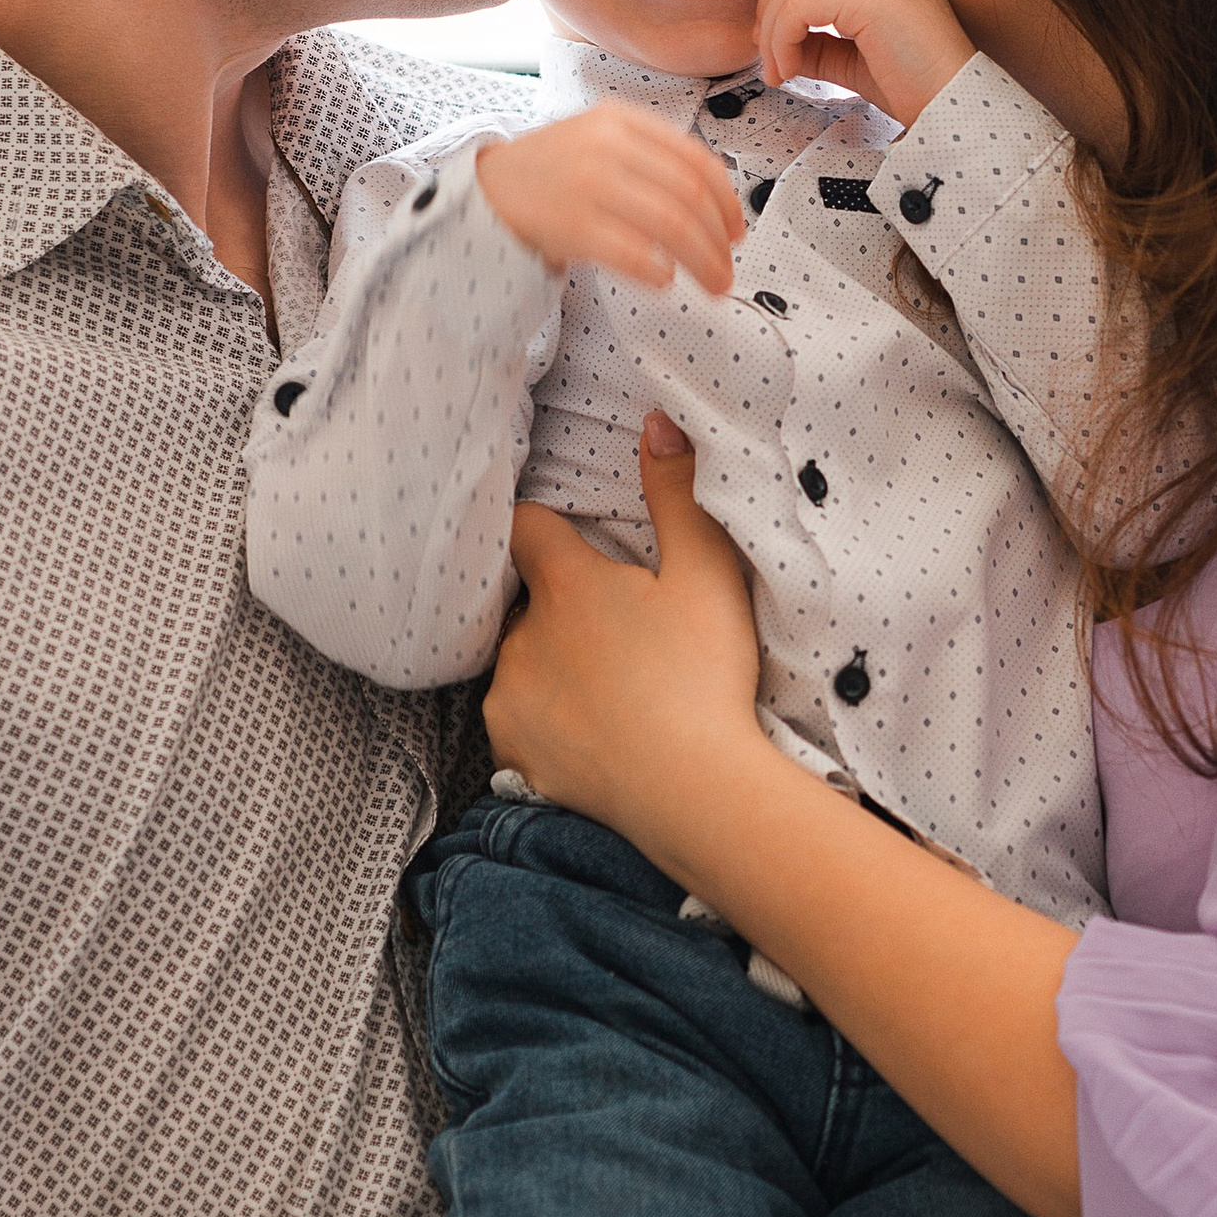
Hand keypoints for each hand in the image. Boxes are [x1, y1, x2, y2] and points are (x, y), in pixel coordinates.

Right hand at [477, 107, 743, 297]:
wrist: (489, 189)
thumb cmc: (554, 171)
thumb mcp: (601, 138)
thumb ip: (653, 157)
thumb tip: (717, 204)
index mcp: (622, 119)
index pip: (697, 161)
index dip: (728, 202)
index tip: (736, 231)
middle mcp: (608, 145)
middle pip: (690, 195)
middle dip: (720, 240)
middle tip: (728, 269)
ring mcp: (589, 184)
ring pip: (672, 224)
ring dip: (703, 261)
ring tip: (713, 284)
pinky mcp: (572, 224)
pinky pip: (634, 253)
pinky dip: (659, 272)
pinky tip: (664, 281)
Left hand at [488, 419, 766, 846]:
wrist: (694, 795)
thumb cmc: (705, 677)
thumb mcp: (707, 576)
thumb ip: (677, 494)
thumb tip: (654, 421)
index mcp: (565, 584)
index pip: (525, 526)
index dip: (546, 525)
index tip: (571, 536)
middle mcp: (521, 636)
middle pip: (527, 601)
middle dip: (560, 606)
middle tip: (619, 629)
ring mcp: (509, 697)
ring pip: (521, 661)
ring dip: (551, 663)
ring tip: (610, 687)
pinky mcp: (510, 751)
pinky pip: (517, 718)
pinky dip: (545, 718)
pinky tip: (590, 730)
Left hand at [755, 0, 973, 125]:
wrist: (952, 107)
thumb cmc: (915, 87)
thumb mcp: (854, 56)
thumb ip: (818, 40)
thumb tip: (773, 39)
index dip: (784, 2)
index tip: (774, 44)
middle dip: (771, 15)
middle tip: (769, 60)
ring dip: (773, 33)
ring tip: (779, 72)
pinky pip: (799, 7)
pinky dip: (782, 39)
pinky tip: (790, 70)